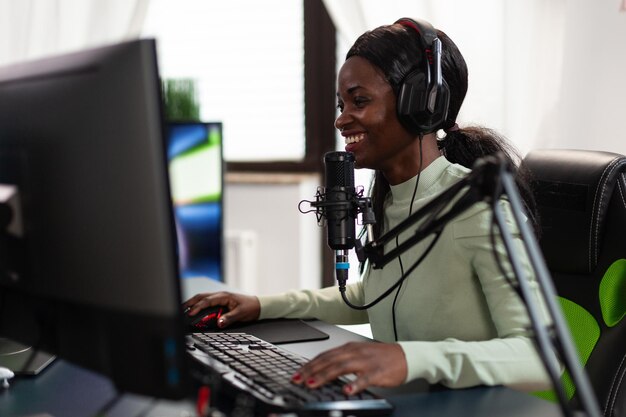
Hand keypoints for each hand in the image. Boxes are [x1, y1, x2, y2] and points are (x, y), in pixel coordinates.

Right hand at [183, 291, 259, 327]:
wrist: (258, 305)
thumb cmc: (250, 307)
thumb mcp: (240, 314)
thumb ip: (229, 318)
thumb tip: (219, 323)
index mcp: (224, 296)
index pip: (207, 301)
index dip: (198, 307)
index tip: (191, 313)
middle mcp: (220, 295)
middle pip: (201, 297)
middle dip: (190, 302)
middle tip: (181, 309)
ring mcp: (219, 298)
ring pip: (202, 298)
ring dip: (193, 303)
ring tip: (184, 309)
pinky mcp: (220, 301)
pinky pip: (206, 302)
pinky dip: (198, 304)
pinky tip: (194, 309)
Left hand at [292, 342, 406, 394]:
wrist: (406, 356)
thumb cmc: (381, 357)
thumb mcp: (359, 355)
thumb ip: (342, 361)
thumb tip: (322, 370)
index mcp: (349, 348)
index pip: (324, 355)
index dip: (309, 364)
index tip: (296, 374)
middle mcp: (355, 352)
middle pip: (329, 360)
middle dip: (311, 370)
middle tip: (298, 380)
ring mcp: (366, 362)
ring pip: (342, 367)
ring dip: (326, 376)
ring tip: (314, 384)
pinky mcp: (378, 372)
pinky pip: (365, 379)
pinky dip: (354, 384)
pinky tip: (346, 391)